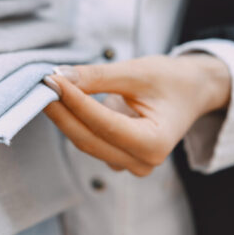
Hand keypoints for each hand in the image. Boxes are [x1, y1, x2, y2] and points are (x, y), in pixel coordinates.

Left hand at [42, 54, 229, 176]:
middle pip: (88, 138)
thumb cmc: (171, 80)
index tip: (51, 80)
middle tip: (42, 83)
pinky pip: (89, 139)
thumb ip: (98, 77)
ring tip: (50, 88)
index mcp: (155, 143)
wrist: (191, 91)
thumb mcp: (137, 71)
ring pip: (85, 140)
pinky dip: (74, 120)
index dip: (73, 102)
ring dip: (64, 115)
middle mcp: (142, 161)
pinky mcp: (118, 157)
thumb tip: (61, 77)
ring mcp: (130, 163)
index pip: (102, 124)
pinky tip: (64, 100)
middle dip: (61, 110)